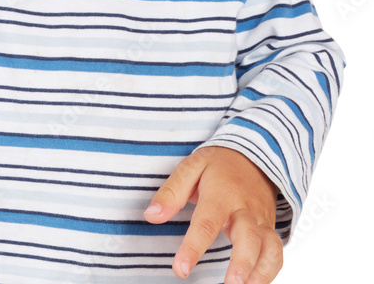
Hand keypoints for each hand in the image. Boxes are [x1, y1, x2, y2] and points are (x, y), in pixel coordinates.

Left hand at [143, 146, 283, 283]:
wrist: (252, 156)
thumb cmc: (217, 166)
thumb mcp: (191, 167)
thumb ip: (171, 192)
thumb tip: (151, 216)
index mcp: (221, 193)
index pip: (207, 222)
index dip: (193, 247)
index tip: (180, 269)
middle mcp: (245, 209)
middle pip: (248, 237)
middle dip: (242, 263)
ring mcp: (260, 220)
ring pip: (269, 247)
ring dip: (261, 272)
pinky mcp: (269, 229)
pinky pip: (276, 253)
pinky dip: (270, 272)